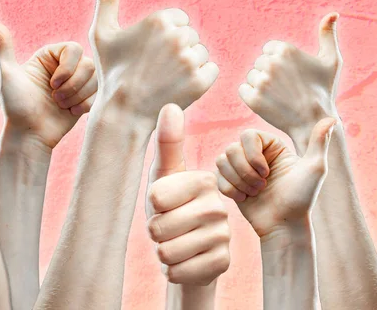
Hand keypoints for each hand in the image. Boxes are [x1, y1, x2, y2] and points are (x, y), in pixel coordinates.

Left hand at [0, 24, 96, 148]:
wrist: (29, 133)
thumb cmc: (15, 105)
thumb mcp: (7, 74)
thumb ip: (3, 48)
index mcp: (51, 55)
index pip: (74, 49)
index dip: (67, 68)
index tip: (52, 83)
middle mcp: (67, 65)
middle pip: (89, 64)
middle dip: (73, 85)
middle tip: (55, 98)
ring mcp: (79, 82)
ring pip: (96, 79)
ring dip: (77, 96)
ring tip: (60, 105)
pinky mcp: (87, 97)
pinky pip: (99, 95)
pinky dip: (84, 105)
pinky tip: (69, 112)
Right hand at [89, 0, 218, 125]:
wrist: (122, 111)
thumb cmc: (111, 72)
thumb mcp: (101, 34)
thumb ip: (106, 1)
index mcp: (159, 19)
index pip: (180, 20)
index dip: (166, 38)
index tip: (150, 54)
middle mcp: (176, 36)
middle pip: (191, 37)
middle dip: (177, 51)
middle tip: (156, 69)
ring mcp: (189, 60)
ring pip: (201, 54)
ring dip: (189, 65)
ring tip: (166, 79)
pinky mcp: (200, 82)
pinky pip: (211, 70)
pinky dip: (200, 79)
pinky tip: (179, 86)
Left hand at [146, 104, 230, 284]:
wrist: (189, 248)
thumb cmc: (170, 206)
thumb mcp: (163, 175)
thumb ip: (167, 143)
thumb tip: (170, 104)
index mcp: (204, 180)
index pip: (156, 197)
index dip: (152, 205)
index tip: (165, 203)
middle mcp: (218, 206)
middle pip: (158, 227)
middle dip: (154, 232)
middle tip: (168, 227)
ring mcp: (224, 236)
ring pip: (166, 252)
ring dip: (163, 252)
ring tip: (175, 242)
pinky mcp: (222, 263)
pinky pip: (178, 272)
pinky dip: (173, 270)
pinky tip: (185, 260)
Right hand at [216, 118, 335, 237]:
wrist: (283, 226)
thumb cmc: (301, 198)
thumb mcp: (314, 168)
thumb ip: (319, 142)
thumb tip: (331, 118)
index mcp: (270, 146)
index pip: (247, 135)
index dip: (252, 155)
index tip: (267, 172)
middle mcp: (253, 154)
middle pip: (231, 149)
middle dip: (245, 172)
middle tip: (262, 186)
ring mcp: (239, 168)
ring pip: (221, 161)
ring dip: (238, 181)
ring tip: (254, 193)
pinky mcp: (229, 182)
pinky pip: (216, 177)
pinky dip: (230, 190)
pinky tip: (244, 199)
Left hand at [239, 13, 340, 146]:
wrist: (315, 121)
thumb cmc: (324, 90)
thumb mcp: (332, 60)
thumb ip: (328, 35)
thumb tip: (333, 13)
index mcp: (285, 49)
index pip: (268, 50)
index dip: (279, 63)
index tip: (290, 75)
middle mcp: (271, 63)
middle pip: (259, 63)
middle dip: (270, 74)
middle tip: (286, 88)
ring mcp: (261, 81)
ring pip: (251, 77)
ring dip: (260, 85)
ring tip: (278, 95)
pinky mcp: (252, 99)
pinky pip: (243, 90)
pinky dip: (251, 96)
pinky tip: (268, 102)